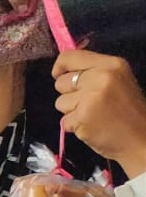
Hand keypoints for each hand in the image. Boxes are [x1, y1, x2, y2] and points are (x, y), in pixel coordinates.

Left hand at [53, 50, 145, 176]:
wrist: (141, 139)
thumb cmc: (128, 111)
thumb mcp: (117, 80)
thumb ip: (93, 72)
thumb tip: (63, 67)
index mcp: (112, 64)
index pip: (69, 57)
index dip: (60, 67)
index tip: (60, 75)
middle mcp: (101, 77)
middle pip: (61, 82)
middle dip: (69, 94)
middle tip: (90, 103)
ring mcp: (90, 98)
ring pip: (60, 102)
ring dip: (71, 111)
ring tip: (93, 115)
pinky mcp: (82, 118)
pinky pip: (64, 120)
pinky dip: (74, 126)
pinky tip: (92, 126)